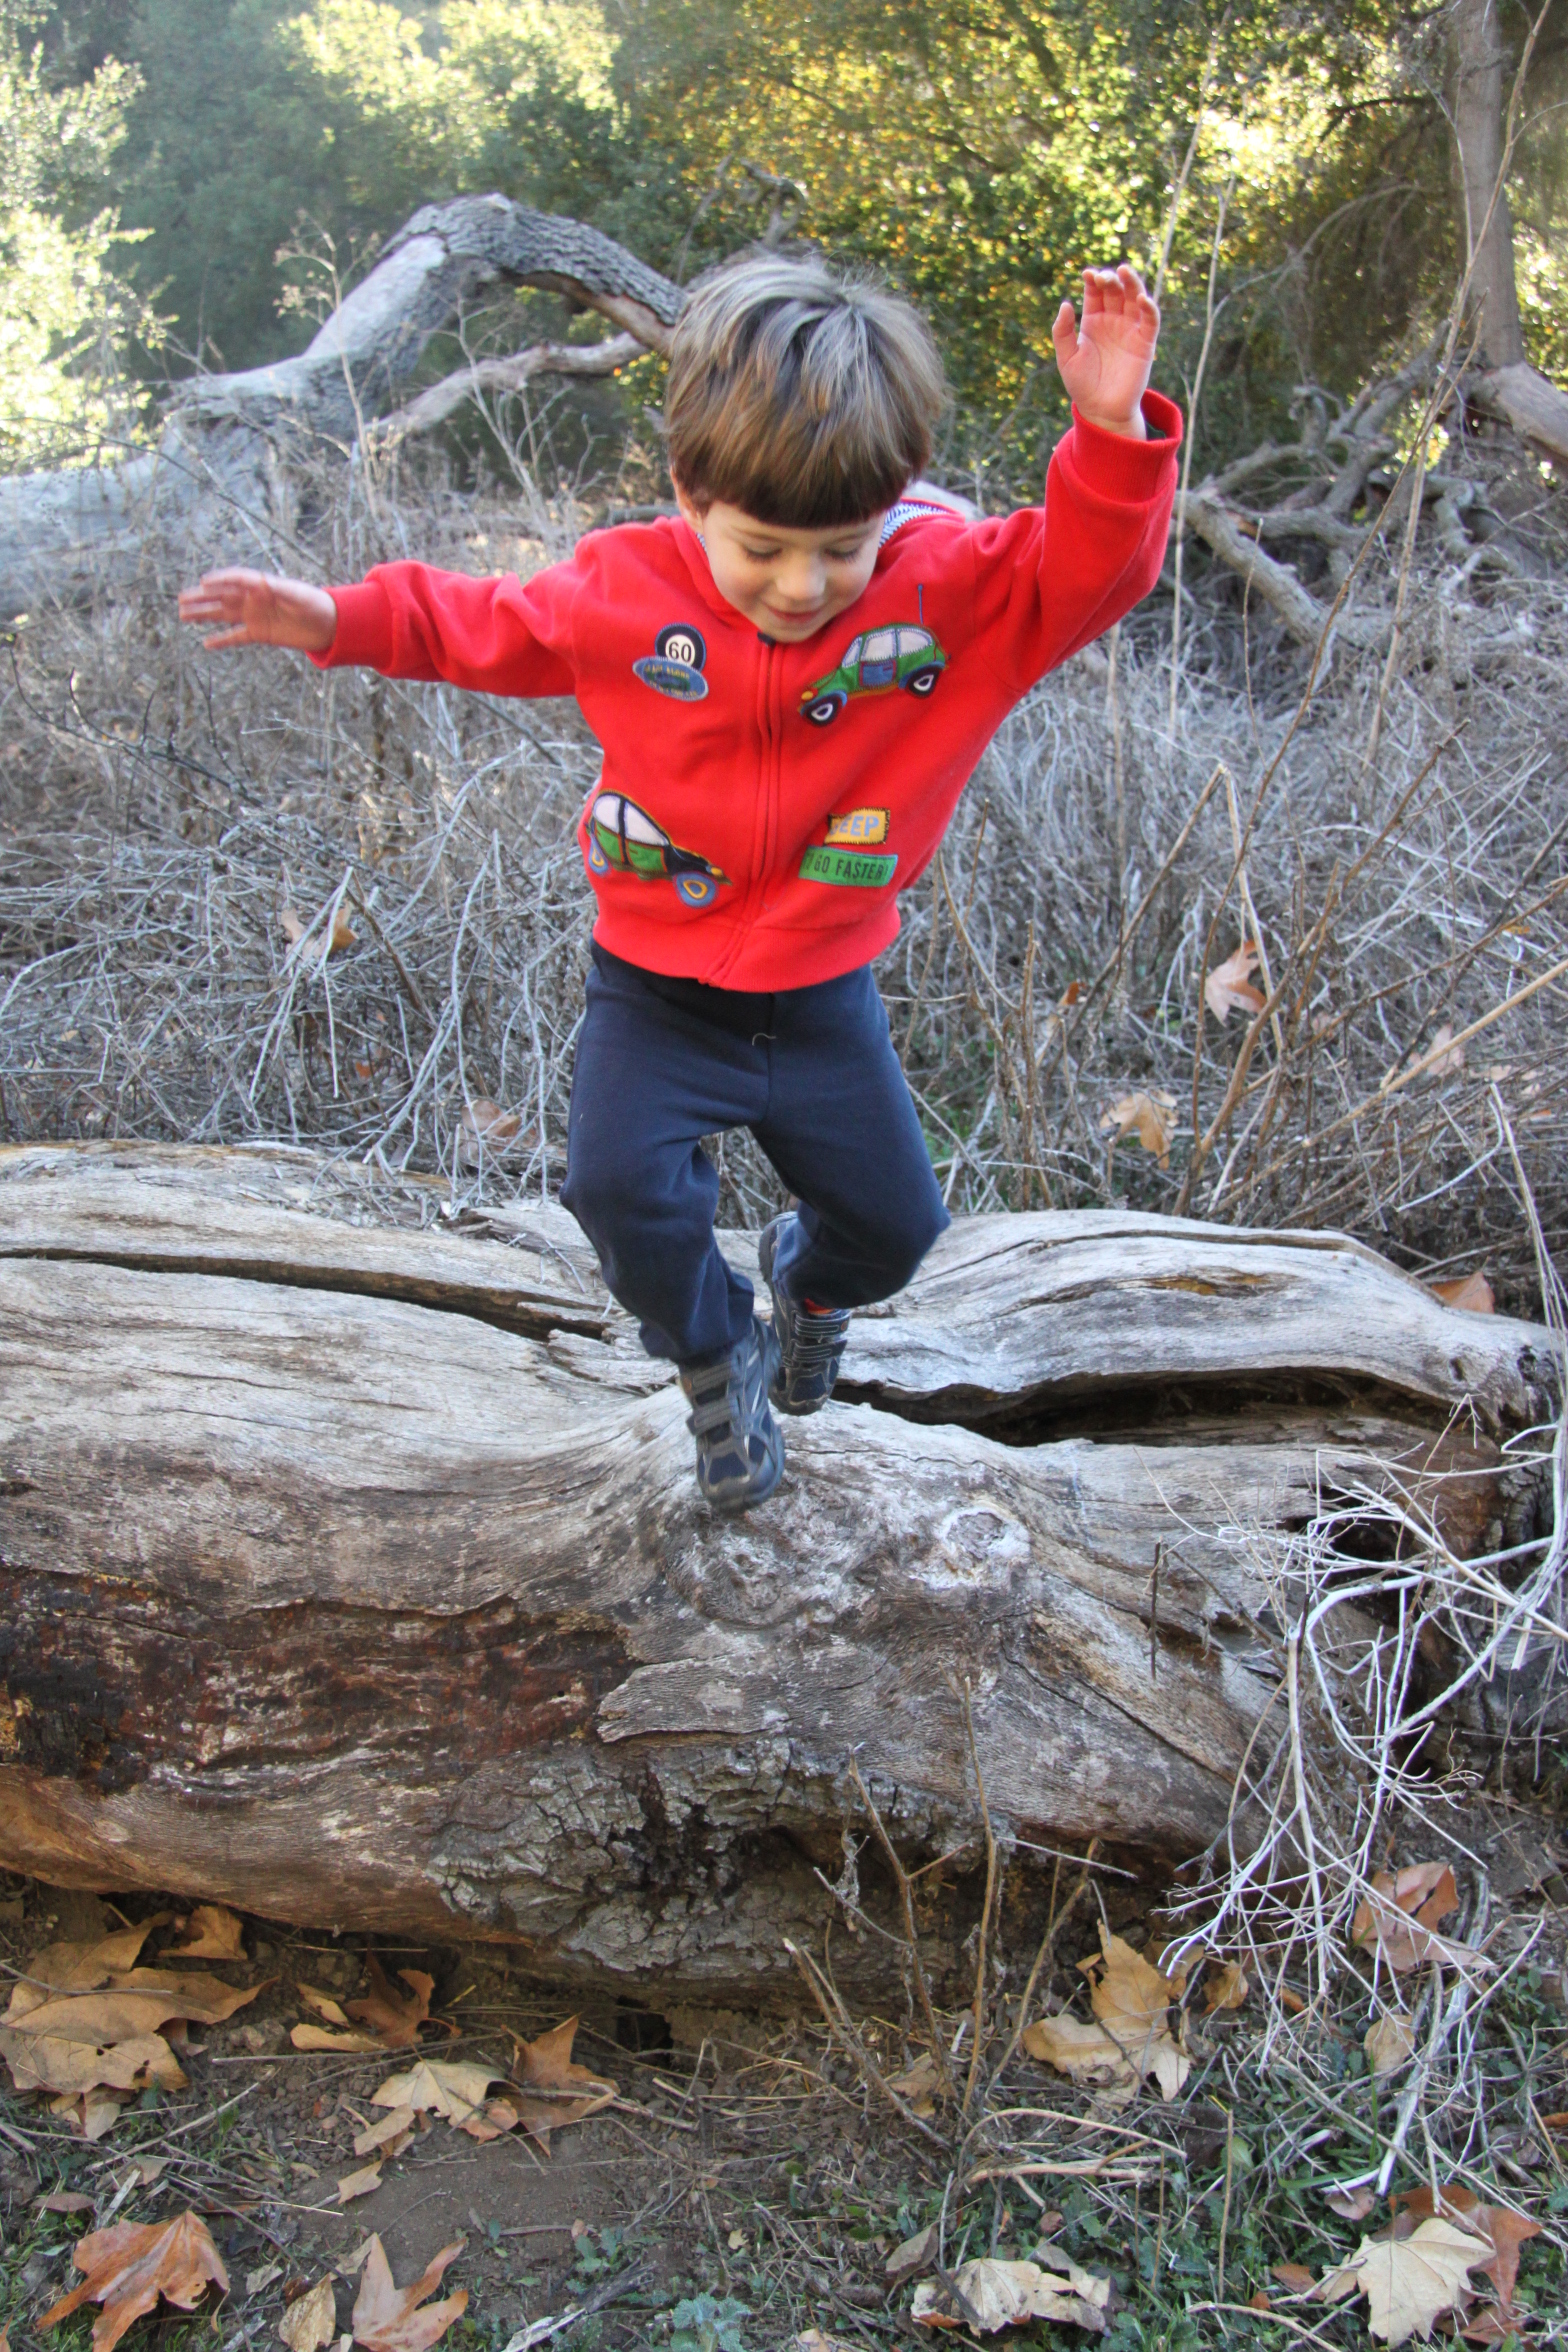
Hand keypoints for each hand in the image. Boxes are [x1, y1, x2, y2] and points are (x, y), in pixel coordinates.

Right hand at [177, 568, 336, 652]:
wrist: (329, 624)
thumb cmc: (315, 604)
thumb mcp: (297, 595)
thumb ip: (277, 589)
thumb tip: (258, 583)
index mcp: (261, 585)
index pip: (235, 580)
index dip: (219, 581)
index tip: (203, 584)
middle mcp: (253, 599)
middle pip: (221, 597)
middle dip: (201, 598)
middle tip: (181, 600)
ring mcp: (254, 616)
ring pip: (223, 615)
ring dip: (203, 615)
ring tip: (183, 615)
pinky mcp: (259, 634)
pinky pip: (236, 637)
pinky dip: (222, 640)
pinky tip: (205, 643)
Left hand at [1051, 265, 1159, 437]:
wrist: (1101, 410)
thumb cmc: (1082, 385)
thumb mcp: (1066, 358)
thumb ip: (1062, 332)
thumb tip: (1066, 304)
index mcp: (1093, 321)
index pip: (1095, 292)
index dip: (1093, 280)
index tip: (1088, 274)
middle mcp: (1113, 320)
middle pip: (1115, 290)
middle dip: (1111, 279)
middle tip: (1105, 277)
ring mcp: (1130, 329)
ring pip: (1135, 297)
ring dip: (1132, 283)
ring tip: (1125, 271)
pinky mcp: (1145, 342)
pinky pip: (1150, 319)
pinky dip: (1149, 307)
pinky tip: (1142, 298)